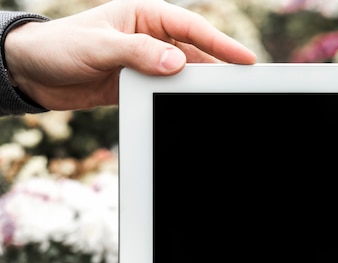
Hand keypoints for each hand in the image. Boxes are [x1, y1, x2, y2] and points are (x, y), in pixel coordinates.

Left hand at [3, 0, 255, 110]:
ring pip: (181, 75)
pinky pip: (165, 92)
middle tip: (241, 84)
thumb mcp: (99, 46)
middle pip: (192, 53)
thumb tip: (177, 63)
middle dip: (216, 68)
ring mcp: (144, 63)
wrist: (30, 72)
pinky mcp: (137, 85)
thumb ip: (138, 53)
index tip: (245, 59)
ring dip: (196, 88)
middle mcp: (149, 38)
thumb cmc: (60, 47)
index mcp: (144, 16)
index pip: (190, 28)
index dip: (220, 43)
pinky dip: (177, 100)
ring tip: (218, 101)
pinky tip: (188, 110)